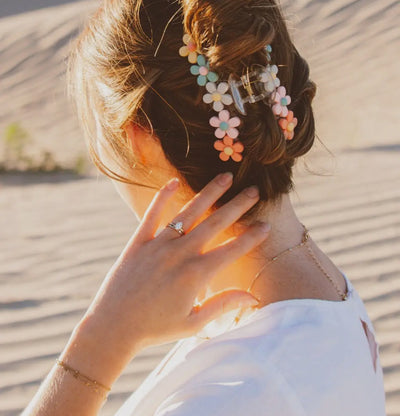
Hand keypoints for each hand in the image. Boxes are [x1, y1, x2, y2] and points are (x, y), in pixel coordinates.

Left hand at [75, 173, 270, 377]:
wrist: (113, 326)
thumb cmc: (156, 328)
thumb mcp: (193, 323)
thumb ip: (223, 305)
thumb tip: (253, 297)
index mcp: (196, 276)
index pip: (231, 250)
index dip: (251, 237)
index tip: (266, 225)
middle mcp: (180, 255)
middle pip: (215, 223)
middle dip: (237, 205)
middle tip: (254, 190)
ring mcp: (158, 245)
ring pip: (189, 213)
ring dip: (209, 193)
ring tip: (225, 177)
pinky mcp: (138, 242)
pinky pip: (152, 214)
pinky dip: (163, 196)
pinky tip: (174, 181)